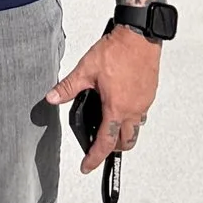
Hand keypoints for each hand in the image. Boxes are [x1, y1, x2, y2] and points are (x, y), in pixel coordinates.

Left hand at [45, 22, 160, 174]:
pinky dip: (132, 117)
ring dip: (124, 133)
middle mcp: (133, 109)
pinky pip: (142, 113)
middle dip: (113, 148)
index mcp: (116, 108)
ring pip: (136, 129)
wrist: (140, 36)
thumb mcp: (86, 69)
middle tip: (100, 147)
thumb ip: (68, 87)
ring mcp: (144, 102)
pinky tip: (122, 105)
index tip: (87, 166)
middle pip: (126, 142)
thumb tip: (52, 97)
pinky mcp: (150, 93)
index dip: (95, 158)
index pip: (105, 143)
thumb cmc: (118, 51)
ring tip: (111, 126)